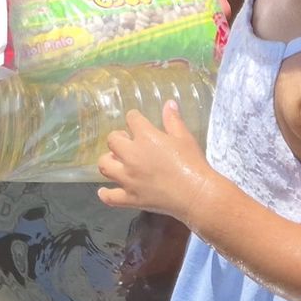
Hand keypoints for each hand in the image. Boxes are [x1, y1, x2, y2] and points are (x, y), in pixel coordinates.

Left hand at [97, 102, 213, 222]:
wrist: (196, 194)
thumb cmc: (192, 163)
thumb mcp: (184, 137)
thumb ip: (173, 120)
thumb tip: (168, 103)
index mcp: (146, 137)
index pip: (132, 119)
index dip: (134, 118)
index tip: (137, 121)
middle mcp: (132, 156)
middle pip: (112, 140)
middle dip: (118, 138)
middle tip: (128, 142)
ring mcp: (128, 178)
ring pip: (104, 166)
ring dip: (108, 160)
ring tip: (117, 161)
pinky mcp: (130, 198)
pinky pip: (110, 197)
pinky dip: (105, 194)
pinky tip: (104, 190)